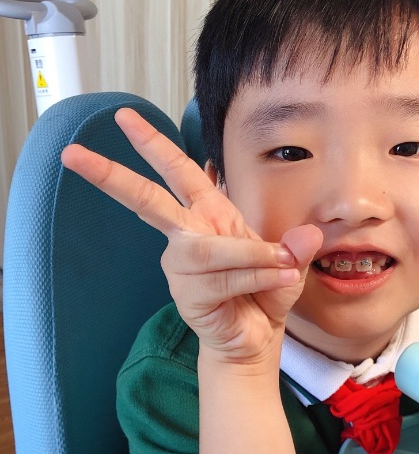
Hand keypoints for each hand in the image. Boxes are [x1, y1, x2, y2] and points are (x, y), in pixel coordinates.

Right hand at [61, 108, 321, 361]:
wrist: (258, 337)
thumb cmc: (266, 293)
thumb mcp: (291, 263)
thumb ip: (298, 246)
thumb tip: (311, 234)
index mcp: (208, 214)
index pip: (178, 172)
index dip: (153, 144)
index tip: (124, 116)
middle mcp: (188, 236)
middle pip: (147, 200)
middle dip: (114, 176)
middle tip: (73, 153)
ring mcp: (182, 267)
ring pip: (209, 250)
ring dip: (251, 256)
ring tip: (282, 266)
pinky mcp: (187, 295)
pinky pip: (222, 278)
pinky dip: (254, 277)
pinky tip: (272, 284)